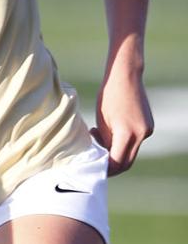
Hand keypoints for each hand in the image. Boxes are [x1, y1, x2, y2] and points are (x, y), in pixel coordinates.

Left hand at [94, 59, 153, 175]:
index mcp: (127, 133)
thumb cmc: (109, 95)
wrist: (126, 76)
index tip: (94, 166)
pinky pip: (135, 141)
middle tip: (96, 158)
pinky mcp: (149, 126)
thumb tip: (104, 155)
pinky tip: (110, 129)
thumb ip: (105, 139)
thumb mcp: (102, 119)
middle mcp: (141, 135)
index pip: (117, 161)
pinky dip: (123, 141)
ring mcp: (148, 131)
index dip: (106, 168)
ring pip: (131, 151)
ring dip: (116, 150)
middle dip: (112, 164)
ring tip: (98, 135)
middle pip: (127, 161)